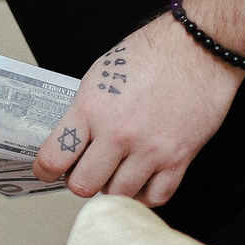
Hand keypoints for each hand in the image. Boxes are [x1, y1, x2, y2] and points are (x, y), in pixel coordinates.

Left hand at [33, 14, 242, 206]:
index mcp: (91, 109)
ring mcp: (149, 149)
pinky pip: (155, 196)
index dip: (45, 170)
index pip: (53, 158)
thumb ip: (84, 112)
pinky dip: (145, 194)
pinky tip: (141, 181)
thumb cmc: (152, 54)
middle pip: (83, 185)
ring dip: (114, 187)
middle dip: (81, 180)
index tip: (48, 172)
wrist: (199, 47)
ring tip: (117, 171)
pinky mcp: (178, 158)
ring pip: (118, 195)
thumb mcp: (100, 74)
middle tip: (87, 169)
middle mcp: (117, 134)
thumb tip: (72, 142)